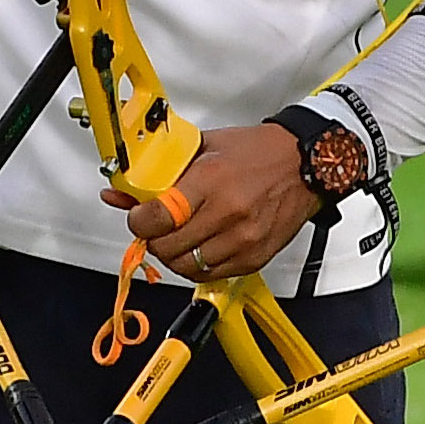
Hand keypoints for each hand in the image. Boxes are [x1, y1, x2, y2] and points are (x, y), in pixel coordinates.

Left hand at [120, 113, 371, 281]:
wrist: (305, 164)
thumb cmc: (256, 152)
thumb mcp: (203, 149)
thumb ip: (160, 171)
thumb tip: (119, 192)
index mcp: (210, 180)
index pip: (157, 217)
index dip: (138, 221)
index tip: (138, 216)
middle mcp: (228, 213)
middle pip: (167, 247)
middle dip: (152, 239)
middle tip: (154, 228)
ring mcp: (243, 240)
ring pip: (187, 267)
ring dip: (173, 255)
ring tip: (177, 237)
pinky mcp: (255, 258)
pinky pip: (211, 274)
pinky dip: (198, 265)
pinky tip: (200, 246)